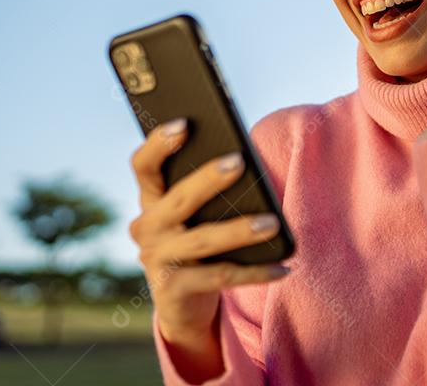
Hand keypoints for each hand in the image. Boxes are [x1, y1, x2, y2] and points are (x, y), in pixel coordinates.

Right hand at [128, 118, 290, 344]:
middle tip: (240, 162)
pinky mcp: (173, 290)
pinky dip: (255, 272)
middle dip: (208, 179)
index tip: (184, 123)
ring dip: (240, 230)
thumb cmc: (198, 244)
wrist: (182, 303)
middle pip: (178, 199)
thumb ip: (207, 190)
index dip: (158, 144)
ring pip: (203, 240)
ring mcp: (158, 260)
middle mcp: (147, 228)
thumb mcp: (196, 215)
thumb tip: (245, 162)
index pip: (143, 166)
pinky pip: (220, 277)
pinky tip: (283, 267)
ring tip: (273, 222)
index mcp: (151, 200)